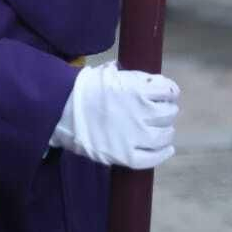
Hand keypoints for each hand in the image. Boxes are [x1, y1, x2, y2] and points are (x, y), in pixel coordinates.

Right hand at [51, 61, 178, 169]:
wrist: (62, 110)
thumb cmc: (85, 89)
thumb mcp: (110, 73)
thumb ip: (134, 78)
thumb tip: (151, 80)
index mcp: (138, 89)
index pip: (169, 91)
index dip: (170, 92)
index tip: (167, 94)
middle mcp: (141, 113)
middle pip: (168, 113)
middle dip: (167, 111)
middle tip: (161, 112)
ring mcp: (134, 136)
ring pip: (165, 135)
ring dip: (166, 131)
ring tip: (162, 130)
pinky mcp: (126, 156)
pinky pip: (153, 158)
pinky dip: (163, 153)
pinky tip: (166, 148)